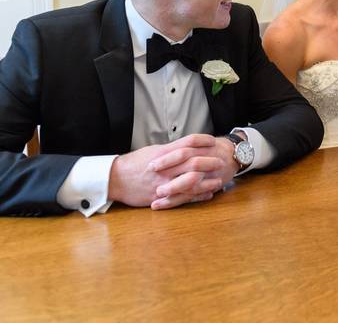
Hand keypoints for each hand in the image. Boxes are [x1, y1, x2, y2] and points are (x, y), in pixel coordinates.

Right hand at [108, 134, 231, 209]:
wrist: (116, 179)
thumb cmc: (134, 163)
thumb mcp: (152, 151)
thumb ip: (170, 149)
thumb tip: (187, 146)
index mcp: (164, 153)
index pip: (188, 142)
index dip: (203, 140)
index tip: (214, 141)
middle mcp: (166, 166)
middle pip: (194, 161)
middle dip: (210, 161)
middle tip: (221, 161)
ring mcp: (164, 182)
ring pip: (192, 181)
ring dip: (208, 181)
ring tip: (219, 180)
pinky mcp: (162, 196)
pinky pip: (184, 197)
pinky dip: (198, 196)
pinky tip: (208, 194)